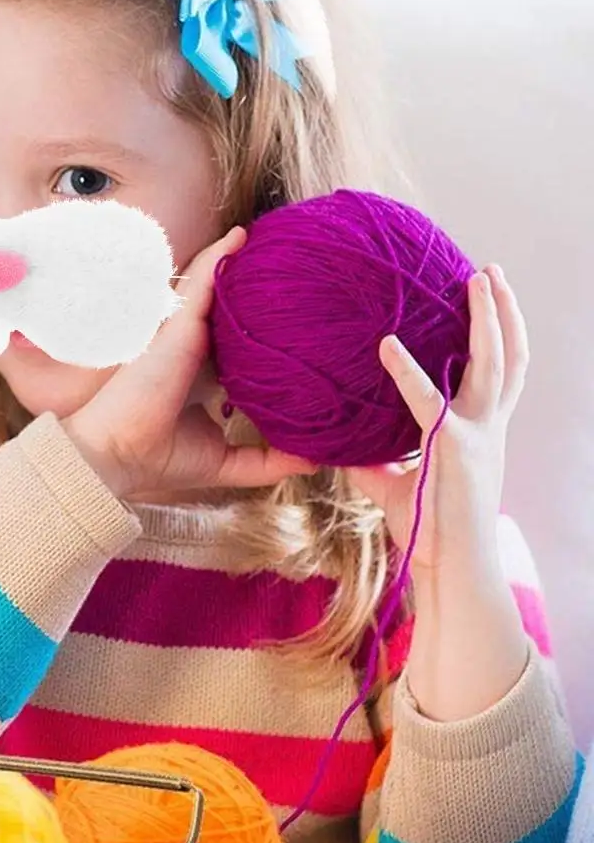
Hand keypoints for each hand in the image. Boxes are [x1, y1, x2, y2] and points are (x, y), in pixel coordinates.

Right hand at [65, 226, 317, 501]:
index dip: (260, 326)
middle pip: (226, 307)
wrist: (121, 456)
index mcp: (202, 374)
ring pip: (214, 287)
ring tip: (272, 237)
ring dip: (238, 262)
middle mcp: (193, 347)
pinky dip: (219, 257)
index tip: (295, 316)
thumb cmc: (162, 457)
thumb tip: (319, 458)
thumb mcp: (231, 462)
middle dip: (253, 287)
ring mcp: (182, 331)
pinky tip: (242, 235)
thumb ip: (271, 459)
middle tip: (289, 264)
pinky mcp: (176, 323)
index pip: (233, 340)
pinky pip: (201, 281)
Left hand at [348, 266, 525, 578]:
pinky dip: (406, 370)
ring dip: (486, 319)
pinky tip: (386, 344)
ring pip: (493, 364)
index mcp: (481, 432)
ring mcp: (476, 435)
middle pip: (510, 357)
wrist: (450, 570)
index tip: (489, 298)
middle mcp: (488, 428)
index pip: (499, 374)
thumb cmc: (426, 530)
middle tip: (489, 271)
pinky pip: (426, 401)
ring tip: (475, 281)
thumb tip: (332, 439)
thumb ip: (373, 456)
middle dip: (504, 312)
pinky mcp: (452, 448)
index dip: (500, 335)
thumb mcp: (395, 481)